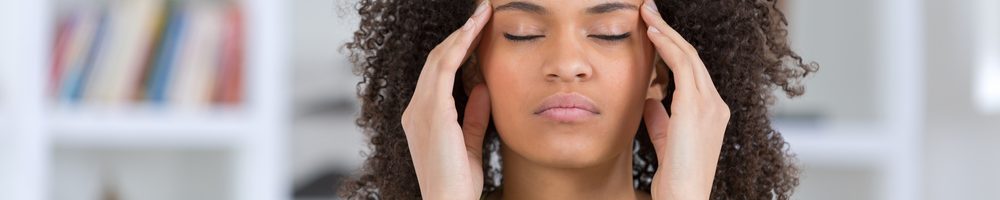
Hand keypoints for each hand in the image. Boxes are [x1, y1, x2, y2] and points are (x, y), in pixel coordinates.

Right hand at [399, 1, 491, 198]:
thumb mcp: (470, 144)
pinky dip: (458, 48)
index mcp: (421, 118)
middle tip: (481, 14)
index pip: (437, 74)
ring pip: (438, 59)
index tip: (477, 33)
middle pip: (435, 61)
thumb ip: (473, 116)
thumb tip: (482, 88)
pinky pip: (443, 70)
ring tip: (481, 17)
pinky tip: (473, 35)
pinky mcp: (432, 112)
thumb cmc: (458, 184)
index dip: (457, 50)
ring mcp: (420, 109)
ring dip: (461, 35)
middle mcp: (415, 110)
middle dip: (459, 35)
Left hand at [639, 0, 731, 198]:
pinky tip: (652, 34)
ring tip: (648, 15)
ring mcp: (710, 104)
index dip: (673, 48)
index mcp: (712, 112)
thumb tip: (650, 100)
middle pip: (692, 57)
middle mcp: (716, 104)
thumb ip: (661, 119)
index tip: (655, 31)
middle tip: (650, 12)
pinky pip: (683, 66)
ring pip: (689, 56)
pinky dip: (667, 46)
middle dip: (670, 32)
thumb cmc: (675, 177)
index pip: (692, 71)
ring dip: (666, 32)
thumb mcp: (665, 140)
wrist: (685, 197)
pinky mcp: (696, 107)